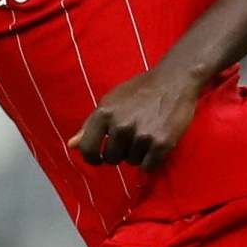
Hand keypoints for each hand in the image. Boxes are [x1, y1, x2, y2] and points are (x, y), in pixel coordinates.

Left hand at [69, 66, 201, 170]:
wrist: (175, 80)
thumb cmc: (140, 89)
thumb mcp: (110, 101)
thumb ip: (90, 124)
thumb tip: (71, 145)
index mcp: (104, 113)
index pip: (87, 148)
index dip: (92, 157)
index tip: (99, 158)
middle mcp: (121, 126)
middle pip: (112, 158)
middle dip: (120, 152)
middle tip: (132, 136)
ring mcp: (141, 135)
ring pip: (132, 162)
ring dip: (138, 153)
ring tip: (147, 134)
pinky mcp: (161, 143)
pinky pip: (148, 167)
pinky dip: (152, 160)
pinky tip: (156, 144)